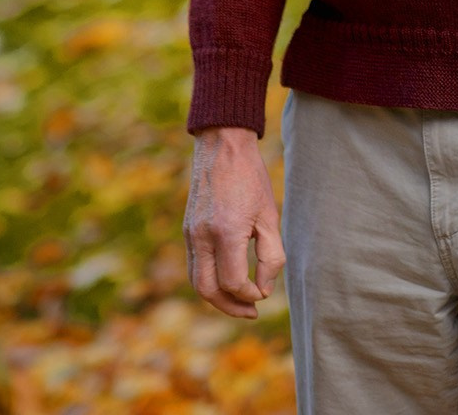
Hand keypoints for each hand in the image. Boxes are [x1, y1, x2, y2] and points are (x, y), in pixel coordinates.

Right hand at [184, 127, 284, 318]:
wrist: (222, 145)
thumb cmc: (251, 178)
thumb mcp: (269, 215)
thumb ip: (270, 255)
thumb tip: (264, 290)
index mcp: (226, 231)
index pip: (234, 282)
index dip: (251, 294)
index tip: (265, 292)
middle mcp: (202, 236)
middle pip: (208, 290)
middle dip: (229, 307)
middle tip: (251, 311)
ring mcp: (190, 234)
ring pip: (196, 281)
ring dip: (216, 297)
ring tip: (239, 302)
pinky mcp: (187, 230)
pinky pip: (194, 266)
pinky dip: (208, 280)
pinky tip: (227, 280)